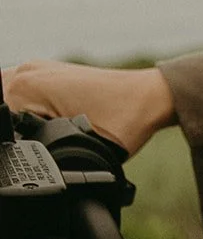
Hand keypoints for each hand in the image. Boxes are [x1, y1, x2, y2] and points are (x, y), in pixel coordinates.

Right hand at [2, 61, 175, 155]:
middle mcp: (26, 72)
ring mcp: (36, 68)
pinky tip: (42, 123)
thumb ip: (53, 157)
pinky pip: (22, 91)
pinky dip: (26, 107)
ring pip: (8, 98)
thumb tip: (42, 170)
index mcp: (25, 87)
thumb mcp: (87, 147)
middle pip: (2, 109)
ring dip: (17, 119)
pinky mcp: (48, 72)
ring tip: (40, 135)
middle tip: (40, 145)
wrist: (151, 96)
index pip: (0, 120)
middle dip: (14, 131)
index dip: (16, 145)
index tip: (33, 154)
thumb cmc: (126, 118)